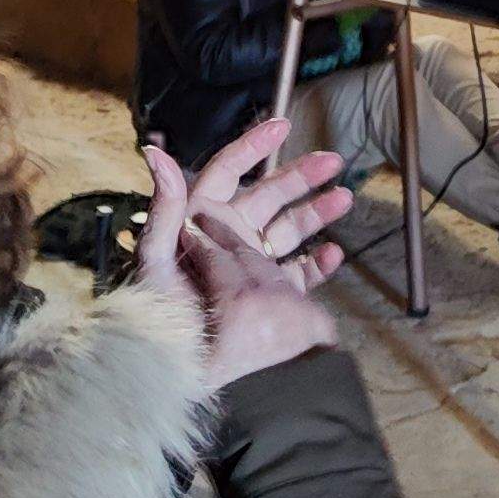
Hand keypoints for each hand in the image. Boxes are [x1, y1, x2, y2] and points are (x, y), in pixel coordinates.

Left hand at [142, 136, 341, 389]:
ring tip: (344, 199)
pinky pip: (297, 275)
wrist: (174, 372)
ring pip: (288, 229)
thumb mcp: (156, 259)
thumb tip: (154, 151)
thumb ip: (163, 206)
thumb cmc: (156, 316)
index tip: (283, 125)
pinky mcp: (266, 298)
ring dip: (316, 212)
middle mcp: (226, 237)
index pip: (227, 172)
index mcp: (199, 221)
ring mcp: (249, 267)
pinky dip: (317, 264)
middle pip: (268, 195)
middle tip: (333, 161)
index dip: (253, 146)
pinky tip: (332, 255)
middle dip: (300, 175)